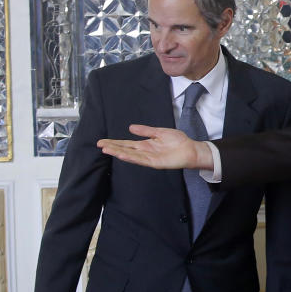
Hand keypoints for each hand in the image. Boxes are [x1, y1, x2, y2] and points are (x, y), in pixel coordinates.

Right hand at [97, 124, 213, 169]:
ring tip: (107, 149)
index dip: (115, 143)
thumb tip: (131, 127)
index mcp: (145, 144)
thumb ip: (146, 131)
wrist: (191, 149)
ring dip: (118, 153)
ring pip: (130, 155)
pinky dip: (131, 158)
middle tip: (99, 145)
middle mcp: (145, 152)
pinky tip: (122, 155)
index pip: (126, 144)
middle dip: (112, 147)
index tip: (103, 141)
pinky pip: (141, 160)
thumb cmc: (178, 141)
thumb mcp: (160, 132)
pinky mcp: (155, 163)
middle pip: (125, 150)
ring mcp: (149, 158)